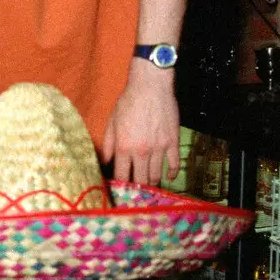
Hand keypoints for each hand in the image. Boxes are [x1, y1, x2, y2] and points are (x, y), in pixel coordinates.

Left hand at [101, 65, 179, 184]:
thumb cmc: (128, 102)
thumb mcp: (112, 122)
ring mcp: (159, 148)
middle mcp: (142, 151)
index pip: (122, 176)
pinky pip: (174, 164)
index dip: (121, 186)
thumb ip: (108, 144)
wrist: (151, 86)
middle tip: (136, 192)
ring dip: (152, 182)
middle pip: (141, 180)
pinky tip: (168, 176)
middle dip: (138, 188)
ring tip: (149, 185)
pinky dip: (171, 173)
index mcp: (125, 147)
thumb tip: (105, 162)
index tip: (121, 190)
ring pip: (157, 175)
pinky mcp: (173, 142)